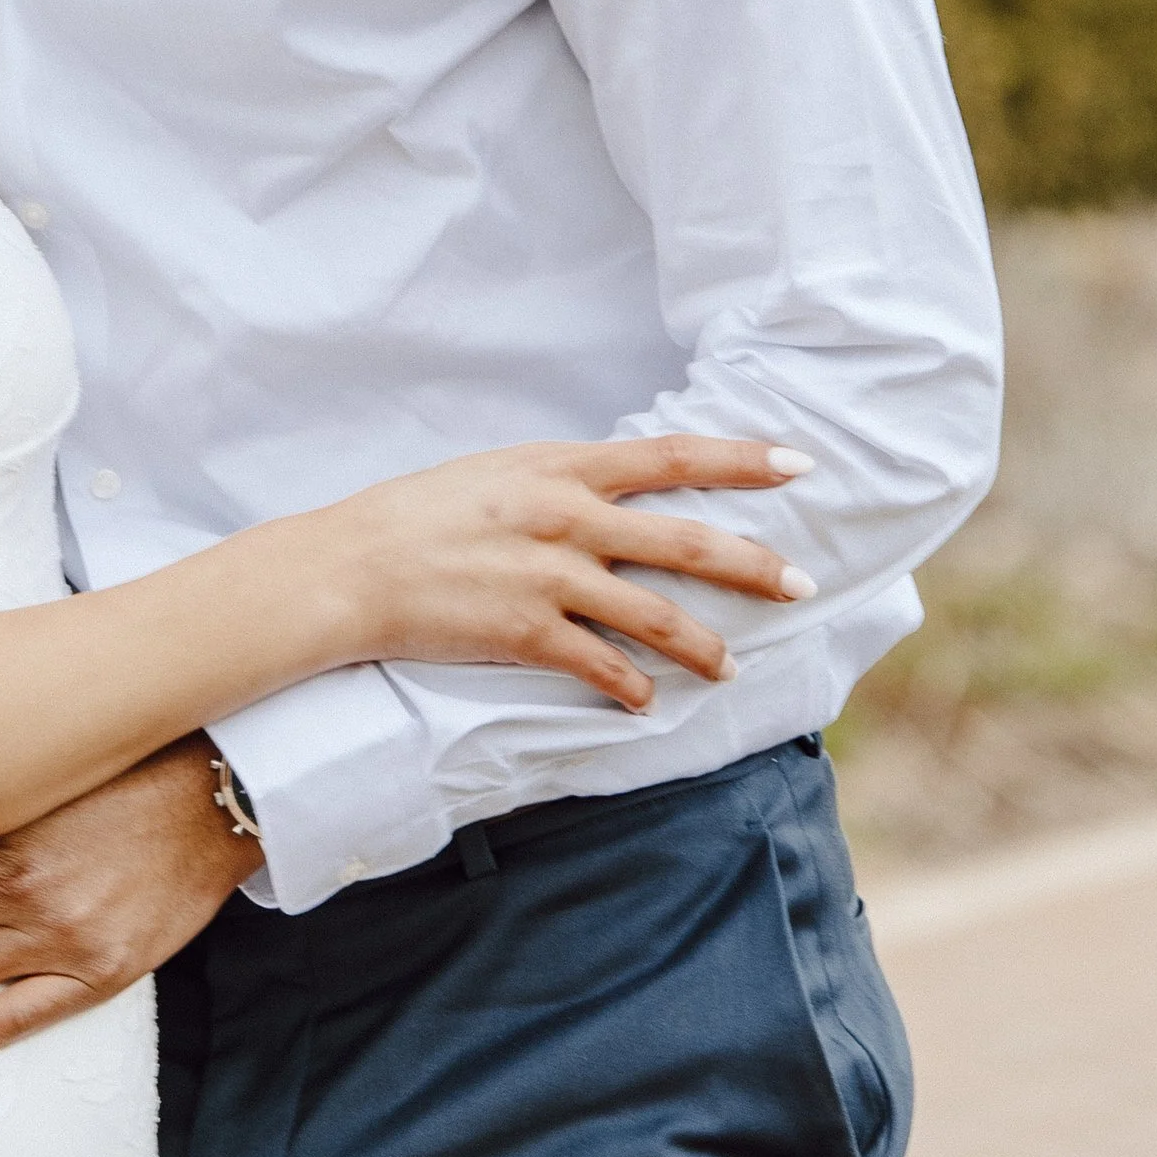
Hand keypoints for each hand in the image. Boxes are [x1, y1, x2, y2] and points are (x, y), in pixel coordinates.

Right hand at [337, 430, 816, 712]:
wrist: (352, 567)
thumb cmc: (420, 514)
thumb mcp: (498, 474)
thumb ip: (563, 482)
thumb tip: (620, 494)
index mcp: (559, 466)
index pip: (671, 455)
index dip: (741, 459)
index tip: (799, 465)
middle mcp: (565, 517)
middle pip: (685, 541)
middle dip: (754, 566)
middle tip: (804, 585)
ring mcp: (548, 577)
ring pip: (656, 616)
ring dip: (704, 646)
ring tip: (730, 667)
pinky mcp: (526, 634)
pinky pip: (603, 667)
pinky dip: (632, 687)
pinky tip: (646, 702)